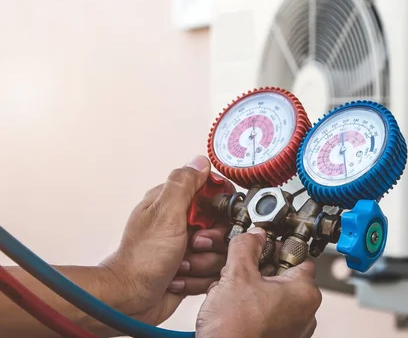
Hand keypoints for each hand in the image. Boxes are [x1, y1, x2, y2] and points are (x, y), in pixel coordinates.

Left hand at [99, 155, 233, 325]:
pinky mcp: (192, 268)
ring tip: (183, 264)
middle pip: (222, 224)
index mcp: (173, 203)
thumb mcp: (165, 214)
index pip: (212, 192)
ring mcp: (186, 246)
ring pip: (220, 250)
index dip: (220, 206)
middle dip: (212, 240)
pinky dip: (199, 279)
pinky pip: (214, 271)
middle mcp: (181, 223)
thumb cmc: (140, 260)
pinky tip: (180, 278)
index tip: (213, 219)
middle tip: (193, 243)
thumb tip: (199, 162)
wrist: (129, 300)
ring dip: (203, 262)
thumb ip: (183, 184)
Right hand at [196, 227, 321, 337]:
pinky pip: (267, 315)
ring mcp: (294, 330)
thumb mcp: (236, 275)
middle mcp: (306, 312)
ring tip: (231, 293)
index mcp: (305, 292)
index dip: (276, 247)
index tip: (260, 246)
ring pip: (272, 295)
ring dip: (251, 289)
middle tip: (239, 270)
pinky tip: (232, 310)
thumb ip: (246, 247)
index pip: (299, 256)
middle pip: (284, 275)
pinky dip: (251, 308)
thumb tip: (253, 235)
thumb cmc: (236, 330)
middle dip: (258, 270)